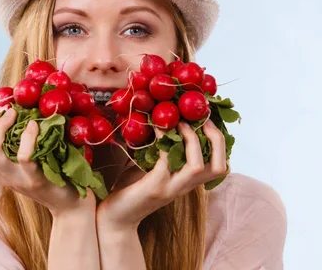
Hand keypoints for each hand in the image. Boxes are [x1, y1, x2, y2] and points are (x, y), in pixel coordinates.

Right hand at [0, 107, 95, 216]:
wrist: (69, 205)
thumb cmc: (47, 175)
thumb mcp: (21, 162)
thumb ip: (10, 144)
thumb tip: (4, 112)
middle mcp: (0, 175)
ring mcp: (16, 179)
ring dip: (0, 127)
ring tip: (13, 114)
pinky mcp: (36, 180)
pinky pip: (24, 157)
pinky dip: (27, 136)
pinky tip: (34, 124)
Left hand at [96, 120, 229, 230]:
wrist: (116, 216)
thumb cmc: (131, 189)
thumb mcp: (151, 166)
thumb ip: (161, 150)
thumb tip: (161, 120)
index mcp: (188, 182)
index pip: (221, 167)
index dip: (220, 143)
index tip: (207, 120)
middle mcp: (185, 187)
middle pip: (220, 167)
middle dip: (216, 139)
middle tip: (202, 118)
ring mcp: (171, 188)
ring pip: (197, 166)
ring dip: (191, 139)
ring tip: (180, 122)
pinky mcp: (154, 187)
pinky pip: (166, 160)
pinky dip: (164, 140)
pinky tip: (156, 127)